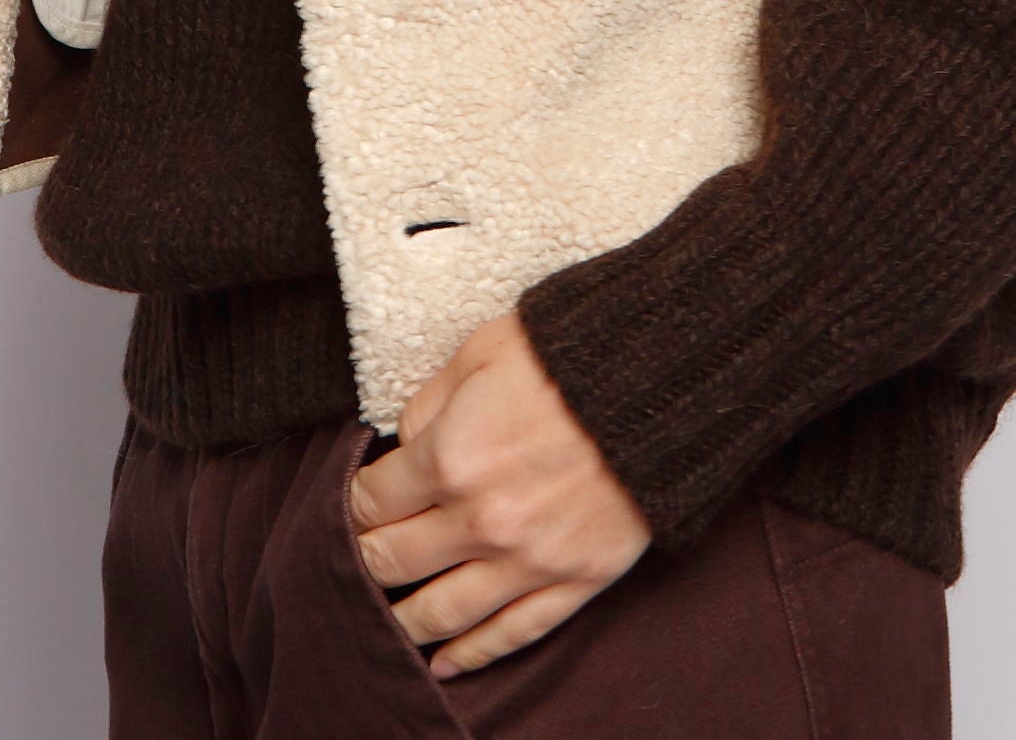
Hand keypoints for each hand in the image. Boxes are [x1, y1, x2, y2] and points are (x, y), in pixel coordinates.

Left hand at [347, 311, 651, 678]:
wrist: (663, 376)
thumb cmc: (567, 353)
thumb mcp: (482, 351)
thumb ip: (430, 403)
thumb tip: (403, 445)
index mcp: (451, 458)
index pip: (371, 503)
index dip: (352, 505)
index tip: (354, 505)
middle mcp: (482, 520)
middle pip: (394, 563)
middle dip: (365, 563)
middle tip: (356, 562)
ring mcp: (530, 559)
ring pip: (443, 613)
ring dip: (403, 623)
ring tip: (385, 624)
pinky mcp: (577, 580)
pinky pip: (513, 634)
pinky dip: (472, 656)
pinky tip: (445, 665)